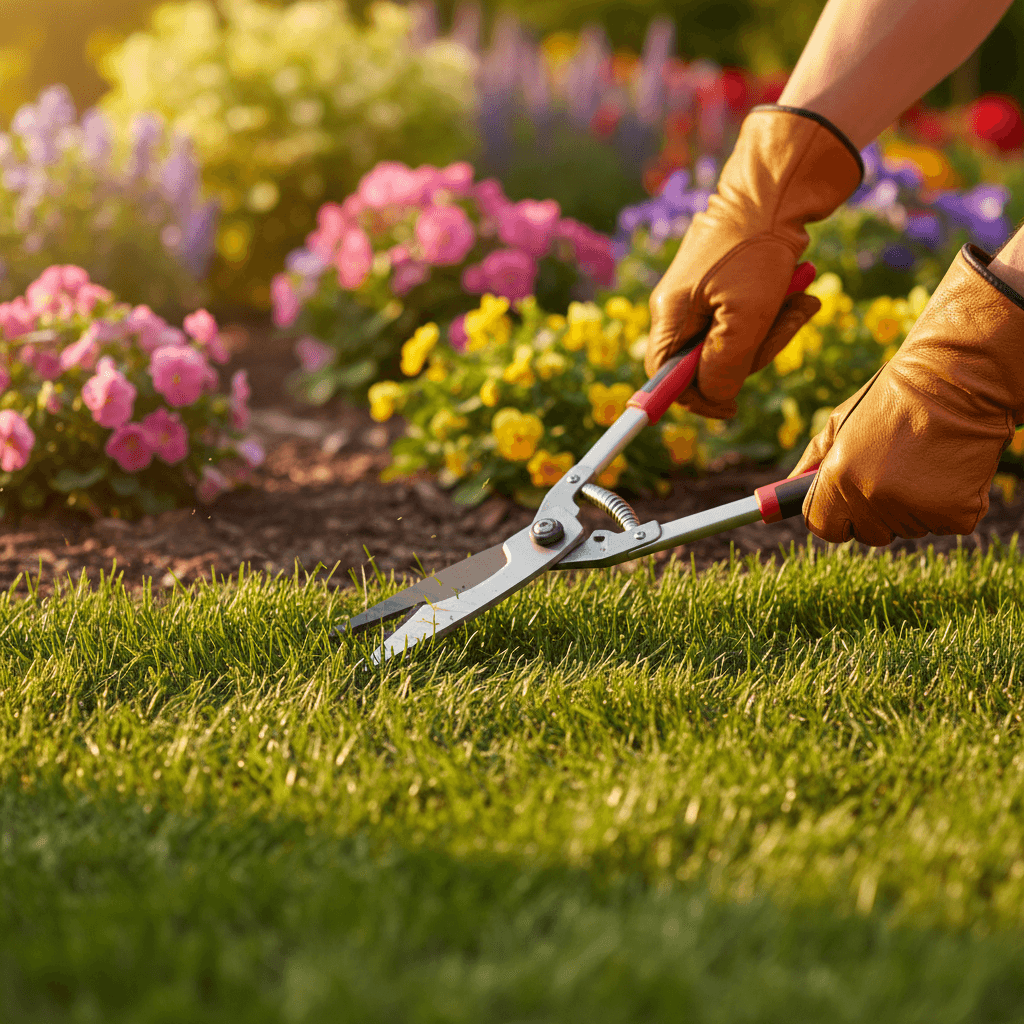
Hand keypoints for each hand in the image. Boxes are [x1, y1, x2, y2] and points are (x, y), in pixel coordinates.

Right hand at [645, 105, 861, 418]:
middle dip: (752, 355)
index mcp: (671, 316)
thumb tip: (714, 403)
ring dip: (774, 330)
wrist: (778, 188)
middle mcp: (682, 310)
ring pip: (737, 344)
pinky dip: (779, 312)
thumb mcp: (745, 316)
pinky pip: (752, 319)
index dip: (695, 397)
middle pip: (707, 365)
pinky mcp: (731, 286)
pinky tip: (800, 293)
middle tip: (783, 324)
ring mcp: (706, 298)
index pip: (665, 377)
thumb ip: (725, 366)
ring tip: (801, 301)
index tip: (731, 404)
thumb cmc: (756, 249)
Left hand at [791, 245, 1023, 544]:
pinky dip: (945, 505)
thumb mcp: (840, 422)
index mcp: (840, 479)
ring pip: (905, 529)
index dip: (832, 516)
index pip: (823, 527)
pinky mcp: (957, 515)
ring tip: (920, 461)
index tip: (843, 504)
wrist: (958, 380)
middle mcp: (873, 500)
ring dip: (909, 506)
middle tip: (890, 473)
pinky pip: (942, 525)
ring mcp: (916, 510)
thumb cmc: (894, 397)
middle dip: (872, 512)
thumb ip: (810, 460)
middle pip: (865, 533)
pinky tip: (945, 469)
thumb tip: (782, 491)